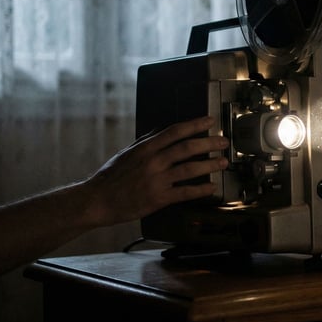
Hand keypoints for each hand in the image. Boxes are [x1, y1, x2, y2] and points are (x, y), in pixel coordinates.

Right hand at [82, 116, 229, 226]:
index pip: (174, 131)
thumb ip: (147, 141)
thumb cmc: (111, 177)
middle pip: (186, 148)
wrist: (98, 200)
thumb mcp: (127, 153)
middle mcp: (153, 162)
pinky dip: (200, 190)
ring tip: (223, 162)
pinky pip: (184, 192)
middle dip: (209, 142)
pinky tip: (211, 188)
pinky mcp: (158, 198)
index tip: (210, 120)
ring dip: (209, 165)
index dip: (194, 124)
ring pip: (189, 169)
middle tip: (224, 142)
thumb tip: (163, 130)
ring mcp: (156, 180)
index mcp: (145, 148)